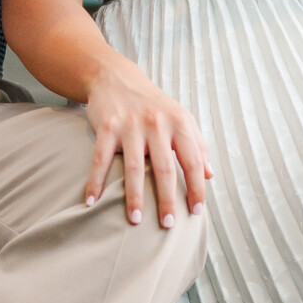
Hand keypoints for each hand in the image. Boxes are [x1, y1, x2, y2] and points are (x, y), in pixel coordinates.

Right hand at [83, 58, 209, 228]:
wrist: (117, 78)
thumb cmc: (153, 104)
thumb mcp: (181, 118)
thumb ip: (198, 145)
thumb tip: (211, 175)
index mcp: (179, 123)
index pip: (193, 161)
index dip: (197, 188)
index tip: (196, 212)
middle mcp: (156, 124)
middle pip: (165, 169)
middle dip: (167, 200)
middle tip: (168, 224)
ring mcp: (130, 126)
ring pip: (134, 168)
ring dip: (134, 197)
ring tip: (136, 221)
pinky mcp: (107, 127)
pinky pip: (101, 160)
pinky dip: (95, 182)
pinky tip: (91, 202)